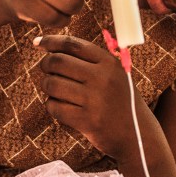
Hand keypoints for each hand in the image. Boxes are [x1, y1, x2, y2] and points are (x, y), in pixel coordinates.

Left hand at [33, 34, 142, 155]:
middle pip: (57, 61)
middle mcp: (102, 78)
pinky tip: (61, 106)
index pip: (72, 44)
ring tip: (55, 90)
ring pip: (52, 84)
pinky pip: (54, 107)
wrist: (137, 136)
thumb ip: (89, 60)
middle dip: (46, 64)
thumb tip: (50, 46)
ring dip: (47, 86)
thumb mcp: (114, 75)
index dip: (51, 40)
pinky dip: (52, 105)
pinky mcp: (86, 121)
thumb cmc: (119, 101)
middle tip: (47, 70)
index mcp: (109, 63)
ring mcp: (94, 100)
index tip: (38, 42)